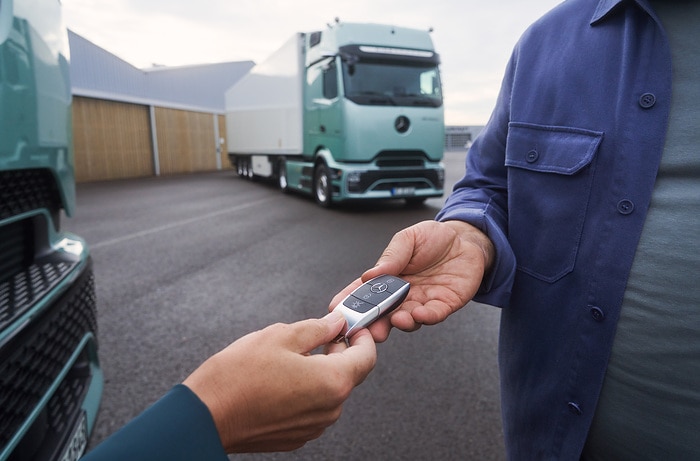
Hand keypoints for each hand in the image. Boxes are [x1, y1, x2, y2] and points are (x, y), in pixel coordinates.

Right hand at [183, 311, 375, 452]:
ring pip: (328, 392)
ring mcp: (312, 427)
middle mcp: (329, 409)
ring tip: (290, 357)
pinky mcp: (296, 436)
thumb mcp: (280, 335)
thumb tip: (336, 323)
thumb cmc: (238, 376)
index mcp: (332, 381)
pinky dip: (305, 391)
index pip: (367, 357)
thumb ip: (317, 328)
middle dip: (338, 353)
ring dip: (319, 372)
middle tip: (318, 335)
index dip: (362, 337)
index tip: (353, 327)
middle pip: (348, 375)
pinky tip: (280, 379)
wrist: (206, 415)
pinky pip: (311, 408)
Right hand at [330, 220, 492, 341]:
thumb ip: (392, 256)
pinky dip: (425, 318)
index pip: (366, 292)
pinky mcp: (444, 305)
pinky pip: (433, 316)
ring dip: (399, 323)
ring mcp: (422, 301)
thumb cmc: (434, 238)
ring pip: (407, 319)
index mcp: (389, 277)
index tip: (336, 308)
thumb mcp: (408, 238)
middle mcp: (403, 294)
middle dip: (372, 322)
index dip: (350, 300)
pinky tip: (419, 314)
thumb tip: (369, 274)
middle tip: (364, 328)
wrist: (467, 240)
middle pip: (383, 312)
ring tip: (395, 321)